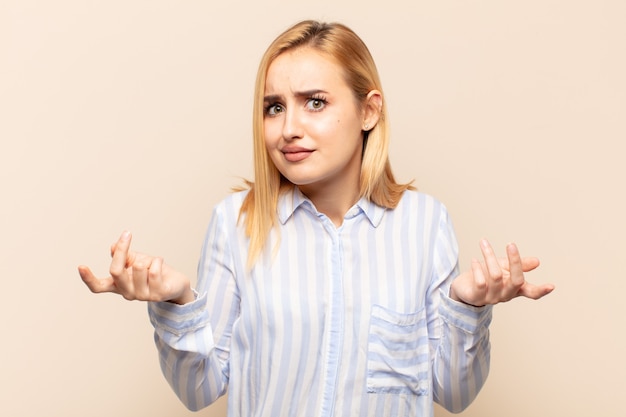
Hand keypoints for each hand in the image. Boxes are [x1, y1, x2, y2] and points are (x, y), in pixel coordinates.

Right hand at [78, 231, 194, 303]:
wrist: (176, 284)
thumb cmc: (154, 271)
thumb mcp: (136, 260)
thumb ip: (124, 256)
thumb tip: (114, 246)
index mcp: (118, 285)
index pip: (98, 286)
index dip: (88, 278)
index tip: (81, 266)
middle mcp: (127, 293)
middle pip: (116, 271)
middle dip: (122, 250)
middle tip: (127, 234)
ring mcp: (142, 296)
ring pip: (138, 268)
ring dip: (147, 259)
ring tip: (152, 262)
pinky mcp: (158, 294)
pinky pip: (154, 270)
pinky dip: (157, 261)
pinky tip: (160, 263)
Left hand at [449, 239, 554, 306]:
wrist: (463, 287)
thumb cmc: (486, 275)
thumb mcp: (503, 267)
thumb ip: (518, 265)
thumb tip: (537, 262)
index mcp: (515, 289)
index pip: (532, 292)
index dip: (541, 290)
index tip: (552, 286)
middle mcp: (506, 295)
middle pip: (516, 281)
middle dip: (515, 262)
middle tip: (511, 244)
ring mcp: (491, 298)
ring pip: (496, 276)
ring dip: (490, 256)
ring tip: (484, 243)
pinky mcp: (476, 297)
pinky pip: (480, 282)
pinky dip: (477, 268)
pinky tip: (473, 260)